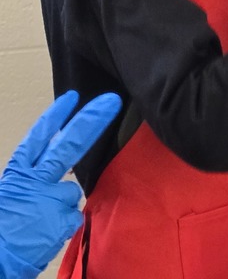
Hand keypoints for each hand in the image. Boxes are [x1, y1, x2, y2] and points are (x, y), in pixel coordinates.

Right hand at [0, 91, 120, 278]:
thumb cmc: (3, 231)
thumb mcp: (12, 199)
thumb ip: (34, 182)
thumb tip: (59, 177)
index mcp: (17, 176)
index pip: (37, 139)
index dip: (54, 117)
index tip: (72, 97)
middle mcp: (34, 182)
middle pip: (68, 145)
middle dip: (91, 121)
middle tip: (111, 101)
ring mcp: (50, 198)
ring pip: (71, 192)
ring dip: (60, 207)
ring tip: (38, 225)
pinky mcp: (64, 218)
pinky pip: (73, 218)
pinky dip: (63, 227)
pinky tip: (45, 237)